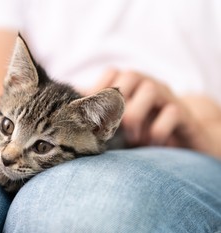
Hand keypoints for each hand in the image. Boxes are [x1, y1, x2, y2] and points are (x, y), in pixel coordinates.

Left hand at [89, 68, 206, 149]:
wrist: (184, 138)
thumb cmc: (143, 129)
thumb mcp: (117, 123)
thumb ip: (96, 115)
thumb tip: (64, 112)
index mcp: (131, 84)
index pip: (112, 73)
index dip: (98, 89)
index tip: (90, 114)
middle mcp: (149, 85)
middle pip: (130, 76)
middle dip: (116, 102)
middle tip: (108, 128)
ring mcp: (168, 97)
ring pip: (151, 89)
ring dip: (136, 115)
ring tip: (131, 138)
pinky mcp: (185, 115)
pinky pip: (172, 113)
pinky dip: (157, 130)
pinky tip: (150, 143)